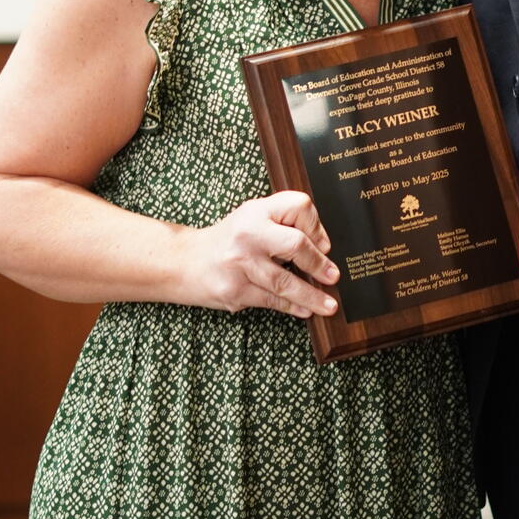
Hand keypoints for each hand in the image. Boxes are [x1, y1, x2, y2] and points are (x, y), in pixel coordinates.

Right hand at [183, 190, 339, 318]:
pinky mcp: (234, 290)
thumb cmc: (229, 239)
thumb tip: (322, 246)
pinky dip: (291, 307)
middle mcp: (248, 234)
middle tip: (334, 276)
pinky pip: (271, 300)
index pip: (298, 207)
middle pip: (294, 244)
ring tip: (329, 305)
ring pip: (284, 282)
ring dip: (311, 296)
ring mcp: (240, 263)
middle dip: (318, 263)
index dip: (316, 226)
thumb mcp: (254, 217)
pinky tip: (305, 311)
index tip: (325, 244)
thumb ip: (284, 222)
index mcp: (257, 211)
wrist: (184, 261)